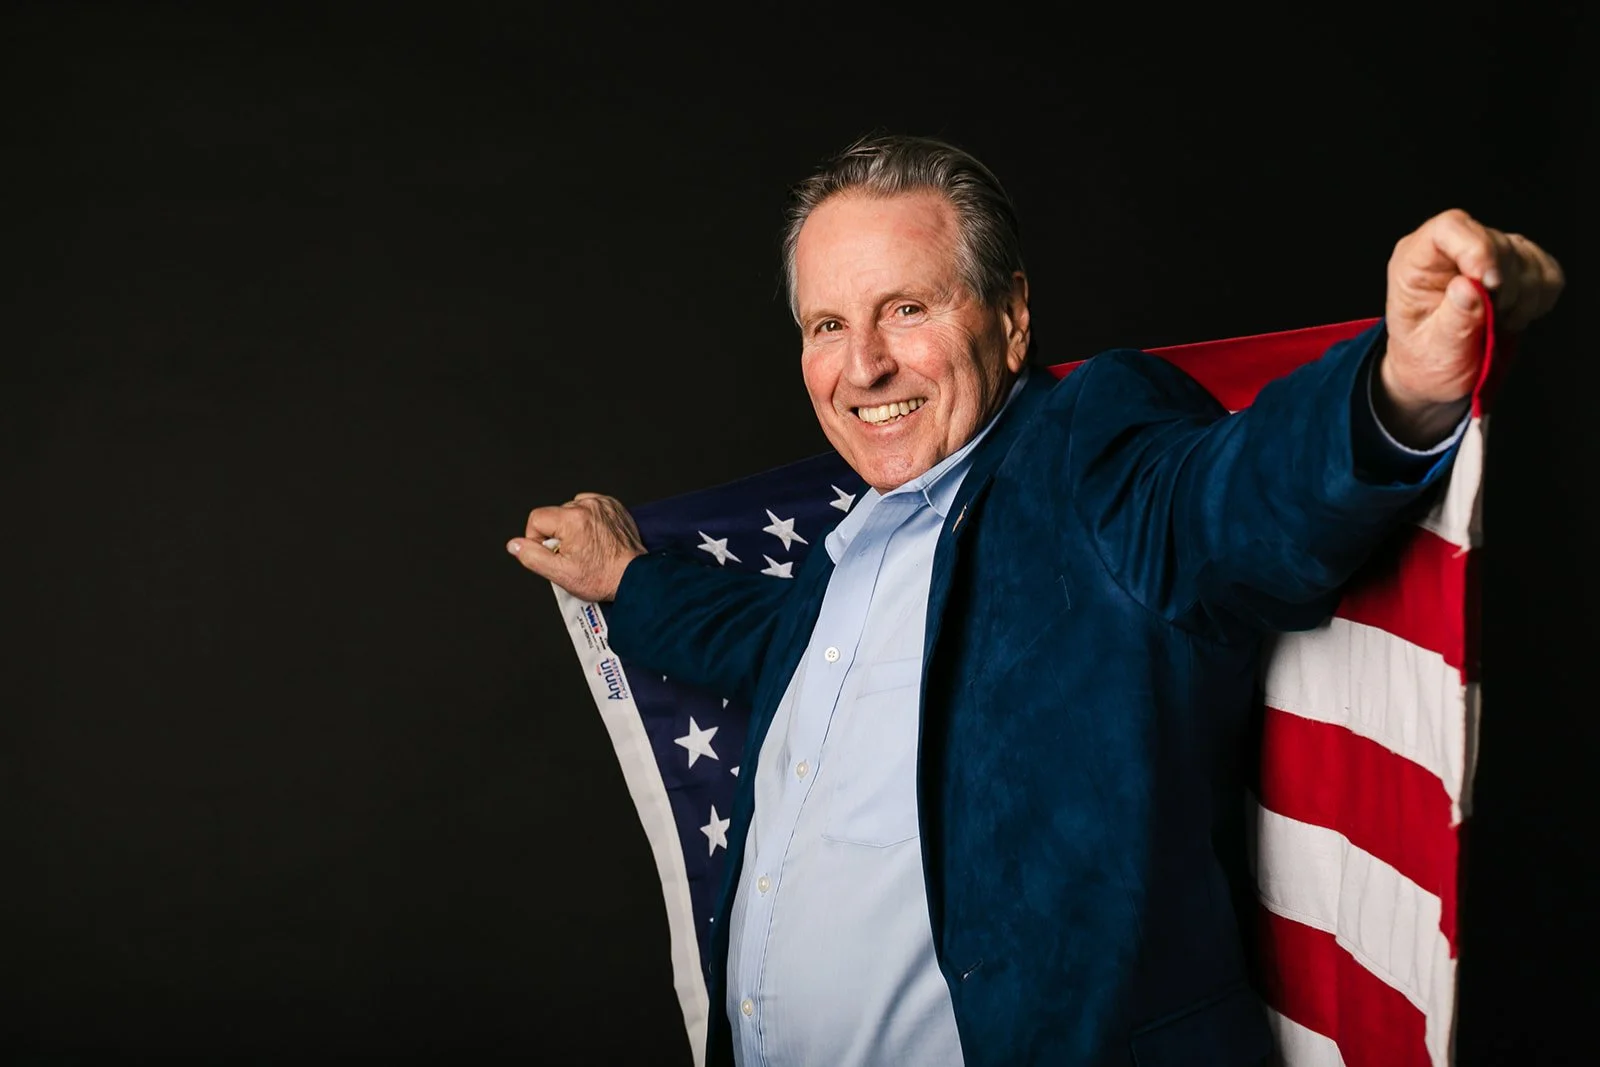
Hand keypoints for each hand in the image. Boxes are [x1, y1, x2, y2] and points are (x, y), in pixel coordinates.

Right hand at [507, 492, 645, 601]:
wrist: (634, 577)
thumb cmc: (602, 577)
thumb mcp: (560, 573)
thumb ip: (532, 556)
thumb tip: (515, 544)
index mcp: (572, 519)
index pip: (536, 518)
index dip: (538, 539)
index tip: (553, 553)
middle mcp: (588, 506)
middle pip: (554, 514)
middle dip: (558, 534)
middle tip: (574, 554)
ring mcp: (603, 504)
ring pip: (571, 509)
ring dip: (573, 526)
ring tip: (586, 546)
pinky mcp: (613, 506)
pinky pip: (589, 506)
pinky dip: (588, 519)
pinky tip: (595, 537)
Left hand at [1376, 209, 1563, 445]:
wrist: (1439, 373)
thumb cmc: (1427, 360)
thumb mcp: (1433, 351)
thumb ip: (1452, 321)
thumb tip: (1469, 286)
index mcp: (1416, 262)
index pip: (1450, 228)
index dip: (1477, 248)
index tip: (1490, 284)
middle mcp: (1450, 250)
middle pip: (1496, 243)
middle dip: (1505, 287)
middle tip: (1492, 321)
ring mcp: (1485, 254)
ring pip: (1526, 257)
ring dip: (1522, 298)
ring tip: (1497, 324)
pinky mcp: (1515, 266)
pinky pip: (1546, 272)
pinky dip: (1539, 299)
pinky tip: (1513, 316)